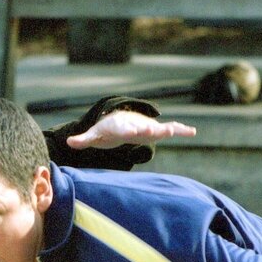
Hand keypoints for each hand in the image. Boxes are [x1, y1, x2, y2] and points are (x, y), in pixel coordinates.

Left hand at [66, 110, 195, 149]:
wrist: (119, 119)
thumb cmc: (105, 129)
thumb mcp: (94, 135)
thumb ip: (83, 139)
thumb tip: (68, 142)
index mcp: (120, 126)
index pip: (123, 129)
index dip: (128, 130)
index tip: (134, 131)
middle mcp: (135, 124)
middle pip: (143, 128)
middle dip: (149, 130)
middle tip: (157, 131)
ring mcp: (146, 126)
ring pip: (158, 128)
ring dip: (168, 130)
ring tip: (177, 131)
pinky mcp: (154, 130)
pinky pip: (169, 129)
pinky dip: (180, 129)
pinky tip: (193, 131)